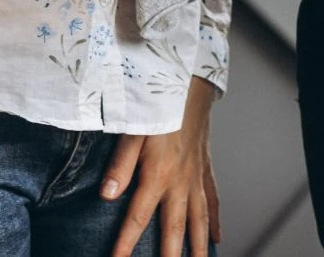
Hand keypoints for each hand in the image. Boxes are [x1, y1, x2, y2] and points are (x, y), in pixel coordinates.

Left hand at [102, 77, 219, 256]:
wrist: (190, 83)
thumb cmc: (159, 103)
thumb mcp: (132, 130)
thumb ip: (119, 165)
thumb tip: (106, 197)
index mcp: (157, 175)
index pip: (138, 219)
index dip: (126, 245)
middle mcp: (180, 182)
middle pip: (174, 229)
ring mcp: (195, 177)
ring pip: (198, 221)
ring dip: (198, 248)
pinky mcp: (205, 167)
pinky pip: (212, 200)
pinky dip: (215, 220)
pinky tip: (217, 238)